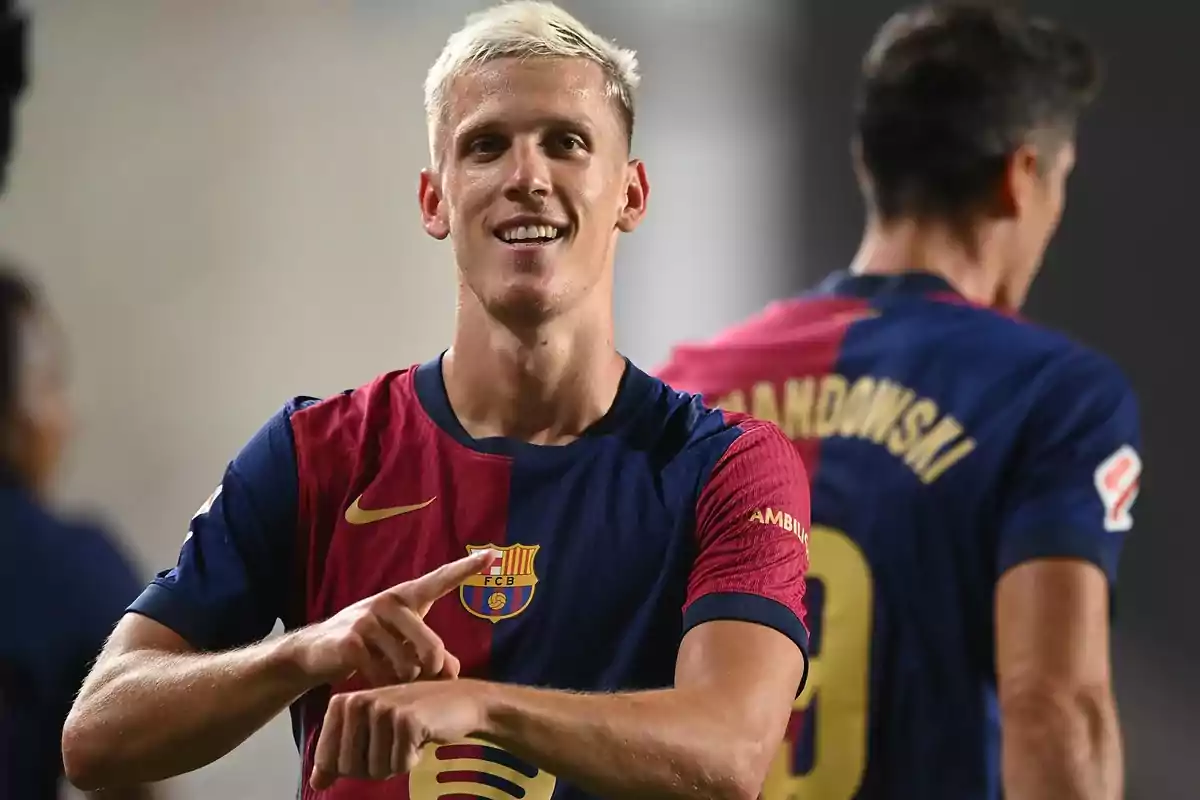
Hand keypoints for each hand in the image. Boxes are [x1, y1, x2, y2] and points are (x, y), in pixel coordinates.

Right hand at [289, 549, 497, 686]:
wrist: (316, 652)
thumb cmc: (368, 644)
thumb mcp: (402, 644)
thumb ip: (432, 655)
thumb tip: (454, 673)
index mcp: (406, 597)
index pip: (440, 580)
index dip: (466, 568)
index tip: (492, 555)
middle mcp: (389, 602)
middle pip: (432, 646)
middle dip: (432, 671)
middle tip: (422, 677)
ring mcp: (368, 620)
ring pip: (408, 666)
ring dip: (403, 682)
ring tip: (389, 675)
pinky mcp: (351, 642)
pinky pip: (384, 676)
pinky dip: (383, 686)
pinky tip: (371, 680)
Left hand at [309, 680, 488, 789]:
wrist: (459, 700)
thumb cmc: (412, 717)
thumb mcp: (371, 733)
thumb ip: (341, 756)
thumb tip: (316, 782)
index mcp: (342, 703)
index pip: (328, 761)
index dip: (353, 765)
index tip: (373, 744)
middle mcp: (357, 701)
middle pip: (350, 768)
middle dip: (375, 766)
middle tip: (394, 742)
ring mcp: (382, 709)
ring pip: (375, 769)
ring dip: (396, 762)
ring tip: (408, 737)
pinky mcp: (406, 720)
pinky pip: (400, 765)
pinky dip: (413, 759)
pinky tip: (421, 736)